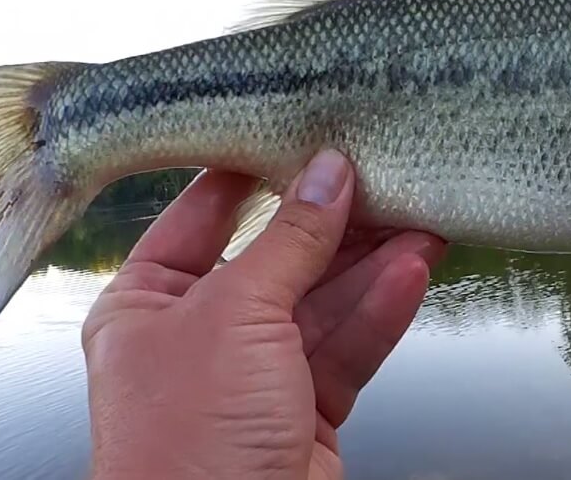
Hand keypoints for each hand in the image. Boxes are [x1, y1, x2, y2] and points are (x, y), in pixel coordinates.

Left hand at [81, 149, 446, 479]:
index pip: (204, 215)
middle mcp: (201, 334)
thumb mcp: (235, 315)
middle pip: (278, 258)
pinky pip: (346, 346)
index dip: (254, 172)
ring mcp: (256, 374)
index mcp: (149, 302)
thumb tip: (327, 174)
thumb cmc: (186, 441)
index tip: (302, 130)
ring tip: (421, 218)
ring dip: (373, 263)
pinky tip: (412, 272)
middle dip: (335, 222)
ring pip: (324, 302)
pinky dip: (380, 311)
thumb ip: (290, 241)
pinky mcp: (305, 409)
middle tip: (384, 176)